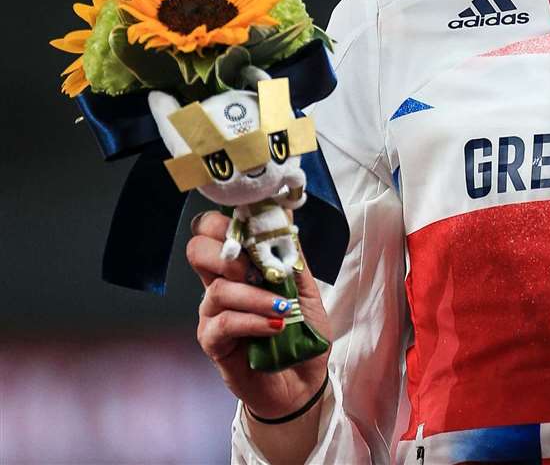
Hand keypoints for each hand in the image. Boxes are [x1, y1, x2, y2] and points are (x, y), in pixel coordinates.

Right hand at [186, 211, 331, 420]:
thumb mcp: (305, 288)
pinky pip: (224, 323)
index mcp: (239, 266)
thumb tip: (284, 214)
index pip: (215, 230)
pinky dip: (253, 321)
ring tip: (282, 308)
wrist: (302, 380)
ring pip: (217, 289)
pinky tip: (274, 327)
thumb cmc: (301, 332)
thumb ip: (292, 256)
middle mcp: (220, 284)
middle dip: (229, 250)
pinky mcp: (214, 343)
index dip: (230, 221)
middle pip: (198, 249)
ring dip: (255, 296)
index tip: (260, 226)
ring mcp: (213, 314)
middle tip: (258, 267)